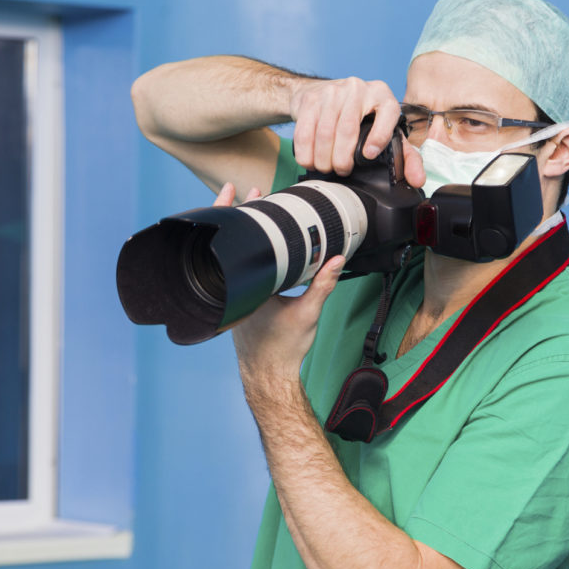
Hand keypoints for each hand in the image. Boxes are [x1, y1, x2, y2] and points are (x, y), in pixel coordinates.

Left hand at [214, 182, 344, 383]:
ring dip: (242, 235)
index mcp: (246, 289)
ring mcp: (232, 297)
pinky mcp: (237, 304)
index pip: (238, 241)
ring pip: (232, 257)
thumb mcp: (308, 313)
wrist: (270, 377)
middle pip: (231, 243)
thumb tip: (337, 259)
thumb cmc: (284, 350)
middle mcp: (233, 291)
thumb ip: (323, 284)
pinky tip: (256, 246)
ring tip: (249, 212)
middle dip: (240, 216)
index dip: (240, 214)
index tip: (246, 193)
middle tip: (246, 191)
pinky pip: (237, 272)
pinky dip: (244, 255)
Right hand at [289, 77, 425, 188]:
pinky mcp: (311, 98)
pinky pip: (306, 131)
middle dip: (342, 158)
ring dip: (323, 158)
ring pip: (325, 132)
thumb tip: (418, 180)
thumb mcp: (385, 130)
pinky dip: (306, 152)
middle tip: (342, 171)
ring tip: (326, 168)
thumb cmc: (360, 117)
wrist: (323, 92)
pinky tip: (310, 161)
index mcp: (383, 96)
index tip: (369, 156)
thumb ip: (405, 155)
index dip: (379, 137)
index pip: (387, 114)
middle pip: (348, 130)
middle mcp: (358, 89)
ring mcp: (333, 91)